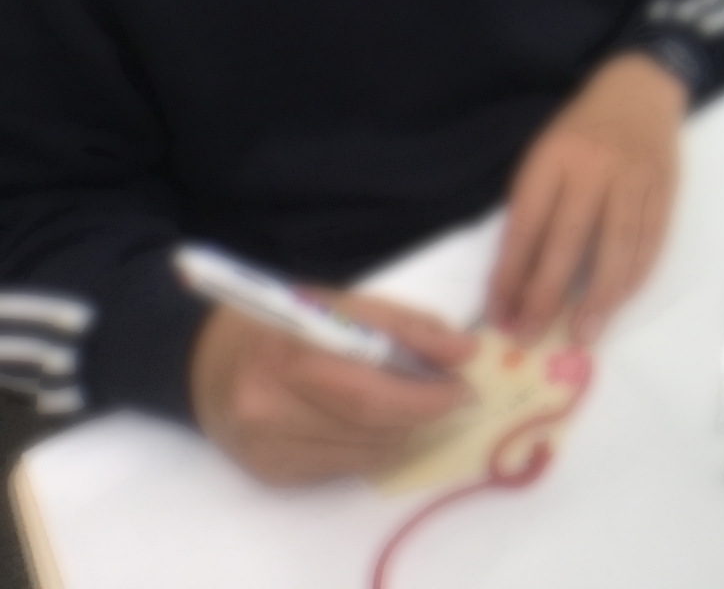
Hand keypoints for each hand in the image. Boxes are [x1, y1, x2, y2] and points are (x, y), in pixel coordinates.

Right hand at [190, 294, 475, 485]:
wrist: (206, 361)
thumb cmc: (285, 323)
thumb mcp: (342, 304)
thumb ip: (405, 326)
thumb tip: (464, 352)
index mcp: (286, 354)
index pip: (371, 392)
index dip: (425, 396)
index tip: (463, 387)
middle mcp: (268, 407)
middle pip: (371, 428)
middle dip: (422, 413)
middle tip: (450, 397)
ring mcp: (266, 447)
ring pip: (365, 455)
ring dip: (401, 432)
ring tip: (408, 405)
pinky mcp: (270, 473)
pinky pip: (344, 469)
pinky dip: (370, 446)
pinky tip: (368, 423)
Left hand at [487, 54, 684, 346]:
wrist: (639, 90)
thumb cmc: (580, 130)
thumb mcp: (543, 154)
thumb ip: (532, 207)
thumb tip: (516, 279)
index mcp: (554, 157)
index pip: (527, 224)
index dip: (511, 273)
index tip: (500, 313)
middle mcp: (595, 167)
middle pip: (569, 240)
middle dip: (547, 294)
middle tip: (532, 335)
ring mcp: (634, 179)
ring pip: (617, 246)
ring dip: (599, 296)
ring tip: (583, 333)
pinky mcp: (664, 189)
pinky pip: (650, 241)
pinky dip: (634, 276)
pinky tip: (619, 301)